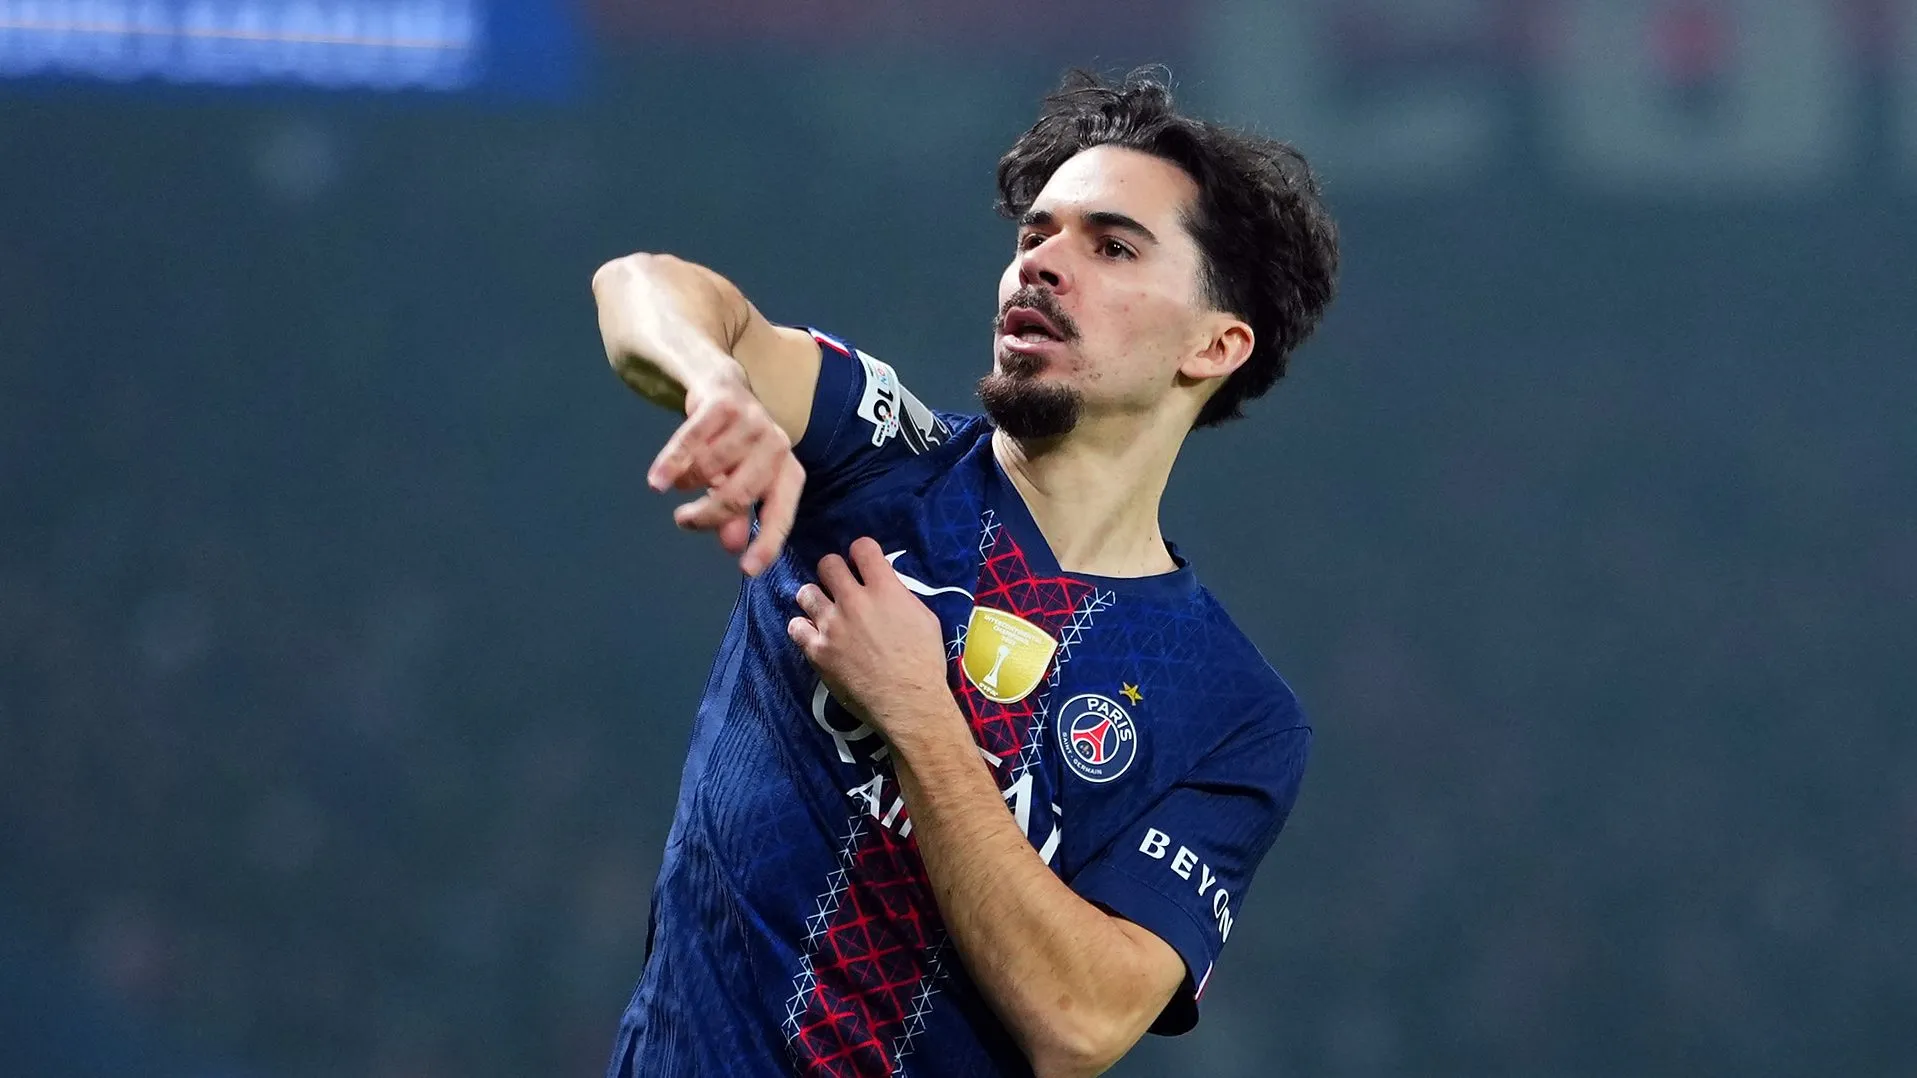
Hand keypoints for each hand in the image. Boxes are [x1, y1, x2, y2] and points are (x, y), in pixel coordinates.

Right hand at [648, 367, 804, 576]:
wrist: (718, 385)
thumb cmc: (733, 445)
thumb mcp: (737, 482)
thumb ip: (737, 515)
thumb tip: (733, 546)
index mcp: (788, 473)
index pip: (780, 516)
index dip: (765, 545)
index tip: (746, 570)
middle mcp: (778, 447)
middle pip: (740, 495)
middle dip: (707, 515)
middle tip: (684, 521)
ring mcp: (753, 422)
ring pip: (711, 468)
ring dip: (688, 481)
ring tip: (680, 482)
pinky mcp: (724, 403)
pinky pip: (691, 440)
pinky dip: (671, 463)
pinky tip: (657, 481)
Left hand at [788, 538, 952, 737]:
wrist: (908, 703)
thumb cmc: (924, 662)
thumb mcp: (924, 618)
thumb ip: (900, 596)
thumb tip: (886, 587)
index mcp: (885, 589)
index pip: (862, 547)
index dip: (861, 552)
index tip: (862, 564)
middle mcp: (854, 601)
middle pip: (828, 564)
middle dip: (834, 571)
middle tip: (840, 586)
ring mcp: (832, 625)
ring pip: (806, 592)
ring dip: (815, 598)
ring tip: (824, 611)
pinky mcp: (817, 650)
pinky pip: (795, 627)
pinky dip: (803, 628)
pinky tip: (814, 634)